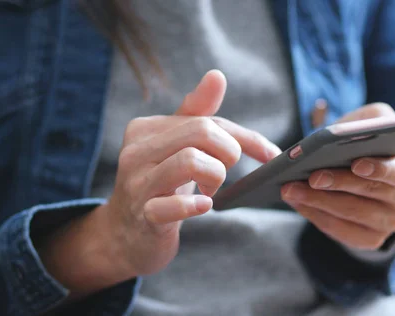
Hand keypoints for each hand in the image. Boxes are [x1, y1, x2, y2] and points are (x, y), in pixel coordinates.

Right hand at [40, 70, 280, 296]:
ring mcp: (137, 183)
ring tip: (210, 191)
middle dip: (228, 153)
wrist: (125, 233)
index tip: (269, 154)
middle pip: (201, 132)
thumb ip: (196, 113)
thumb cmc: (159, 184)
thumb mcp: (176, 147)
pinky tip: (203, 206)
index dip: (244, 137)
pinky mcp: (143, 215)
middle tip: (224, 172)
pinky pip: (172, 205)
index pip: (205, 120)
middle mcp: (136, 151)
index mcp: (145, 128)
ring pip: (190, 161)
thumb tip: (216, 75)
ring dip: (215, 177)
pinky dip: (194, 206)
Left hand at [281, 103, 394, 249]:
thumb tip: (336, 128)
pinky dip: (317, 215)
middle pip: (373, 191)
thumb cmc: (364, 143)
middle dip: (339, 183)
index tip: (357, 164)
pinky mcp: (372, 238)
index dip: (382, 168)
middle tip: (312, 176)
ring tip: (292, 189)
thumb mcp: (367, 122)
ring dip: (319, 201)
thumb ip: (358, 121)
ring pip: (354, 213)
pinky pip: (343, 230)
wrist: (365, 175)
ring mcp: (393, 221)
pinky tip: (298, 202)